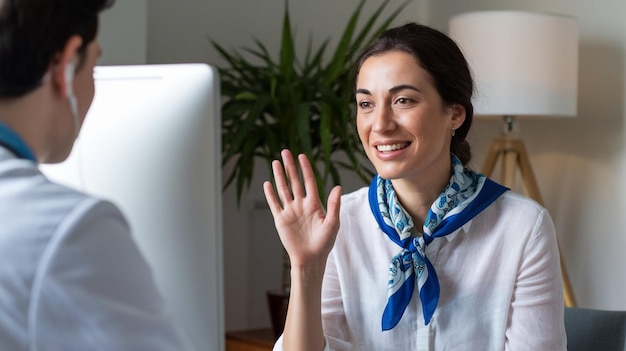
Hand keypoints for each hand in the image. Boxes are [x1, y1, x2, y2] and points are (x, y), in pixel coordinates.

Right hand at [263, 149, 341, 268]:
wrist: (311, 259)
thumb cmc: (324, 243)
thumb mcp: (333, 223)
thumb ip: (334, 205)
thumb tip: (338, 187)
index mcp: (314, 204)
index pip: (309, 181)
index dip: (305, 169)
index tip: (302, 156)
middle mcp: (301, 204)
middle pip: (294, 181)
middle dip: (290, 167)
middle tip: (285, 152)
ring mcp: (290, 211)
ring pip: (283, 189)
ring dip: (279, 176)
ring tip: (275, 162)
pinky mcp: (281, 220)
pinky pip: (274, 204)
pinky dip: (270, 194)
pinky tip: (268, 183)